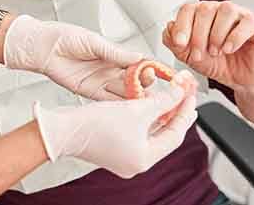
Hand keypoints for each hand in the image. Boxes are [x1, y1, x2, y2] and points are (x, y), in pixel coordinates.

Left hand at [4, 15, 142, 99]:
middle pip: (133, 79)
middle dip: (145, 83)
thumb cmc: (64, 37)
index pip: (137, 62)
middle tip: (153, 84)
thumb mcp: (93, 42)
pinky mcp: (90, 92)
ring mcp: (100, 81)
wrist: (42, 47)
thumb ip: (115, 52)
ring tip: (147, 98)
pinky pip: (108, 100)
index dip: (150, 67)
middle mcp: (109, 69)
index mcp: (112, 54)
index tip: (163, 72)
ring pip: (123, 91)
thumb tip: (139, 56)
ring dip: (135, 96)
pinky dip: (119, 104)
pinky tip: (129, 107)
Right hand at [34, 85, 196, 177]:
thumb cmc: (95, 124)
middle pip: (164, 135)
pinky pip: (138, 132)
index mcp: (145, 159)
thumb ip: (162, 101)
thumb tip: (181, 91)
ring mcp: (124, 156)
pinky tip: (149, 105)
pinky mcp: (114, 147)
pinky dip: (146, 118)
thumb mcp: (134, 109)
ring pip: (151, 133)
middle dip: (175, 114)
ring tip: (171, 98)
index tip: (191, 95)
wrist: (63, 129)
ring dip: (160, 114)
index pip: (175, 134)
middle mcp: (136, 161)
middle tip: (186, 97)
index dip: (185, 112)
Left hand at [163, 1, 253, 95]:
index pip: (188, 9)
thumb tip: (168, 27)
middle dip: (198, 36)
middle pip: (205, 10)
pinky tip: (228, 49)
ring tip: (215, 52)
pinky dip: (234, 37)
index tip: (179, 43)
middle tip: (199, 55)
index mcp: (200, 14)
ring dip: (216, 35)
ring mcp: (238, 14)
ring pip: (225, 11)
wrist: (240, 79)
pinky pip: (246, 22)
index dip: (182, 25)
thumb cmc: (216, 63)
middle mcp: (218, 9)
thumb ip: (175, 43)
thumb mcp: (189, 56)